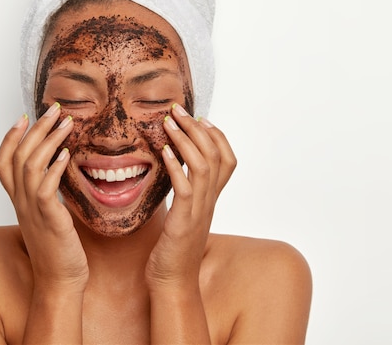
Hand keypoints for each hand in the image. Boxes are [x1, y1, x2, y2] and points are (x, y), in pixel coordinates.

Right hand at [0, 103, 88, 291]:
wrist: (59, 281)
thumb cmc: (57, 249)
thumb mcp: (46, 216)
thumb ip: (45, 194)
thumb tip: (56, 172)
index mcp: (18, 201)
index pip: (3, 163)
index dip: (10, 138)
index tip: (23, 116)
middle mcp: (20, 202)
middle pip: (18, 157)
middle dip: (35, 129)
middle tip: (54, 110)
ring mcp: (32, 210)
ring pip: (30, 166)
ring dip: (48, 141)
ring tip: (66, 123)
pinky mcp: (48, 219)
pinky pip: (45, 188)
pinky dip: (54, 168)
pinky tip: (67, 155)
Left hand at [145, 104, 235, 289]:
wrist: (173, 281)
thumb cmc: (174, 249)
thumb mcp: (183, 215)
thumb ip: (184, 194)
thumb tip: (174, 173)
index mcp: (211, 199)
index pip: (227, 160)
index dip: (217, 135)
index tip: (200, 118)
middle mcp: (210, 201)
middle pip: (217, 155)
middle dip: (198, 128)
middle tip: (178, 110)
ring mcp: (200, 211)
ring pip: (204, 165)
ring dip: (186, 139)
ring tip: (168, 122)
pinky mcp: (184, 221)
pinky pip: (185, 187)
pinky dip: (176, 166)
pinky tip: (164, 151)